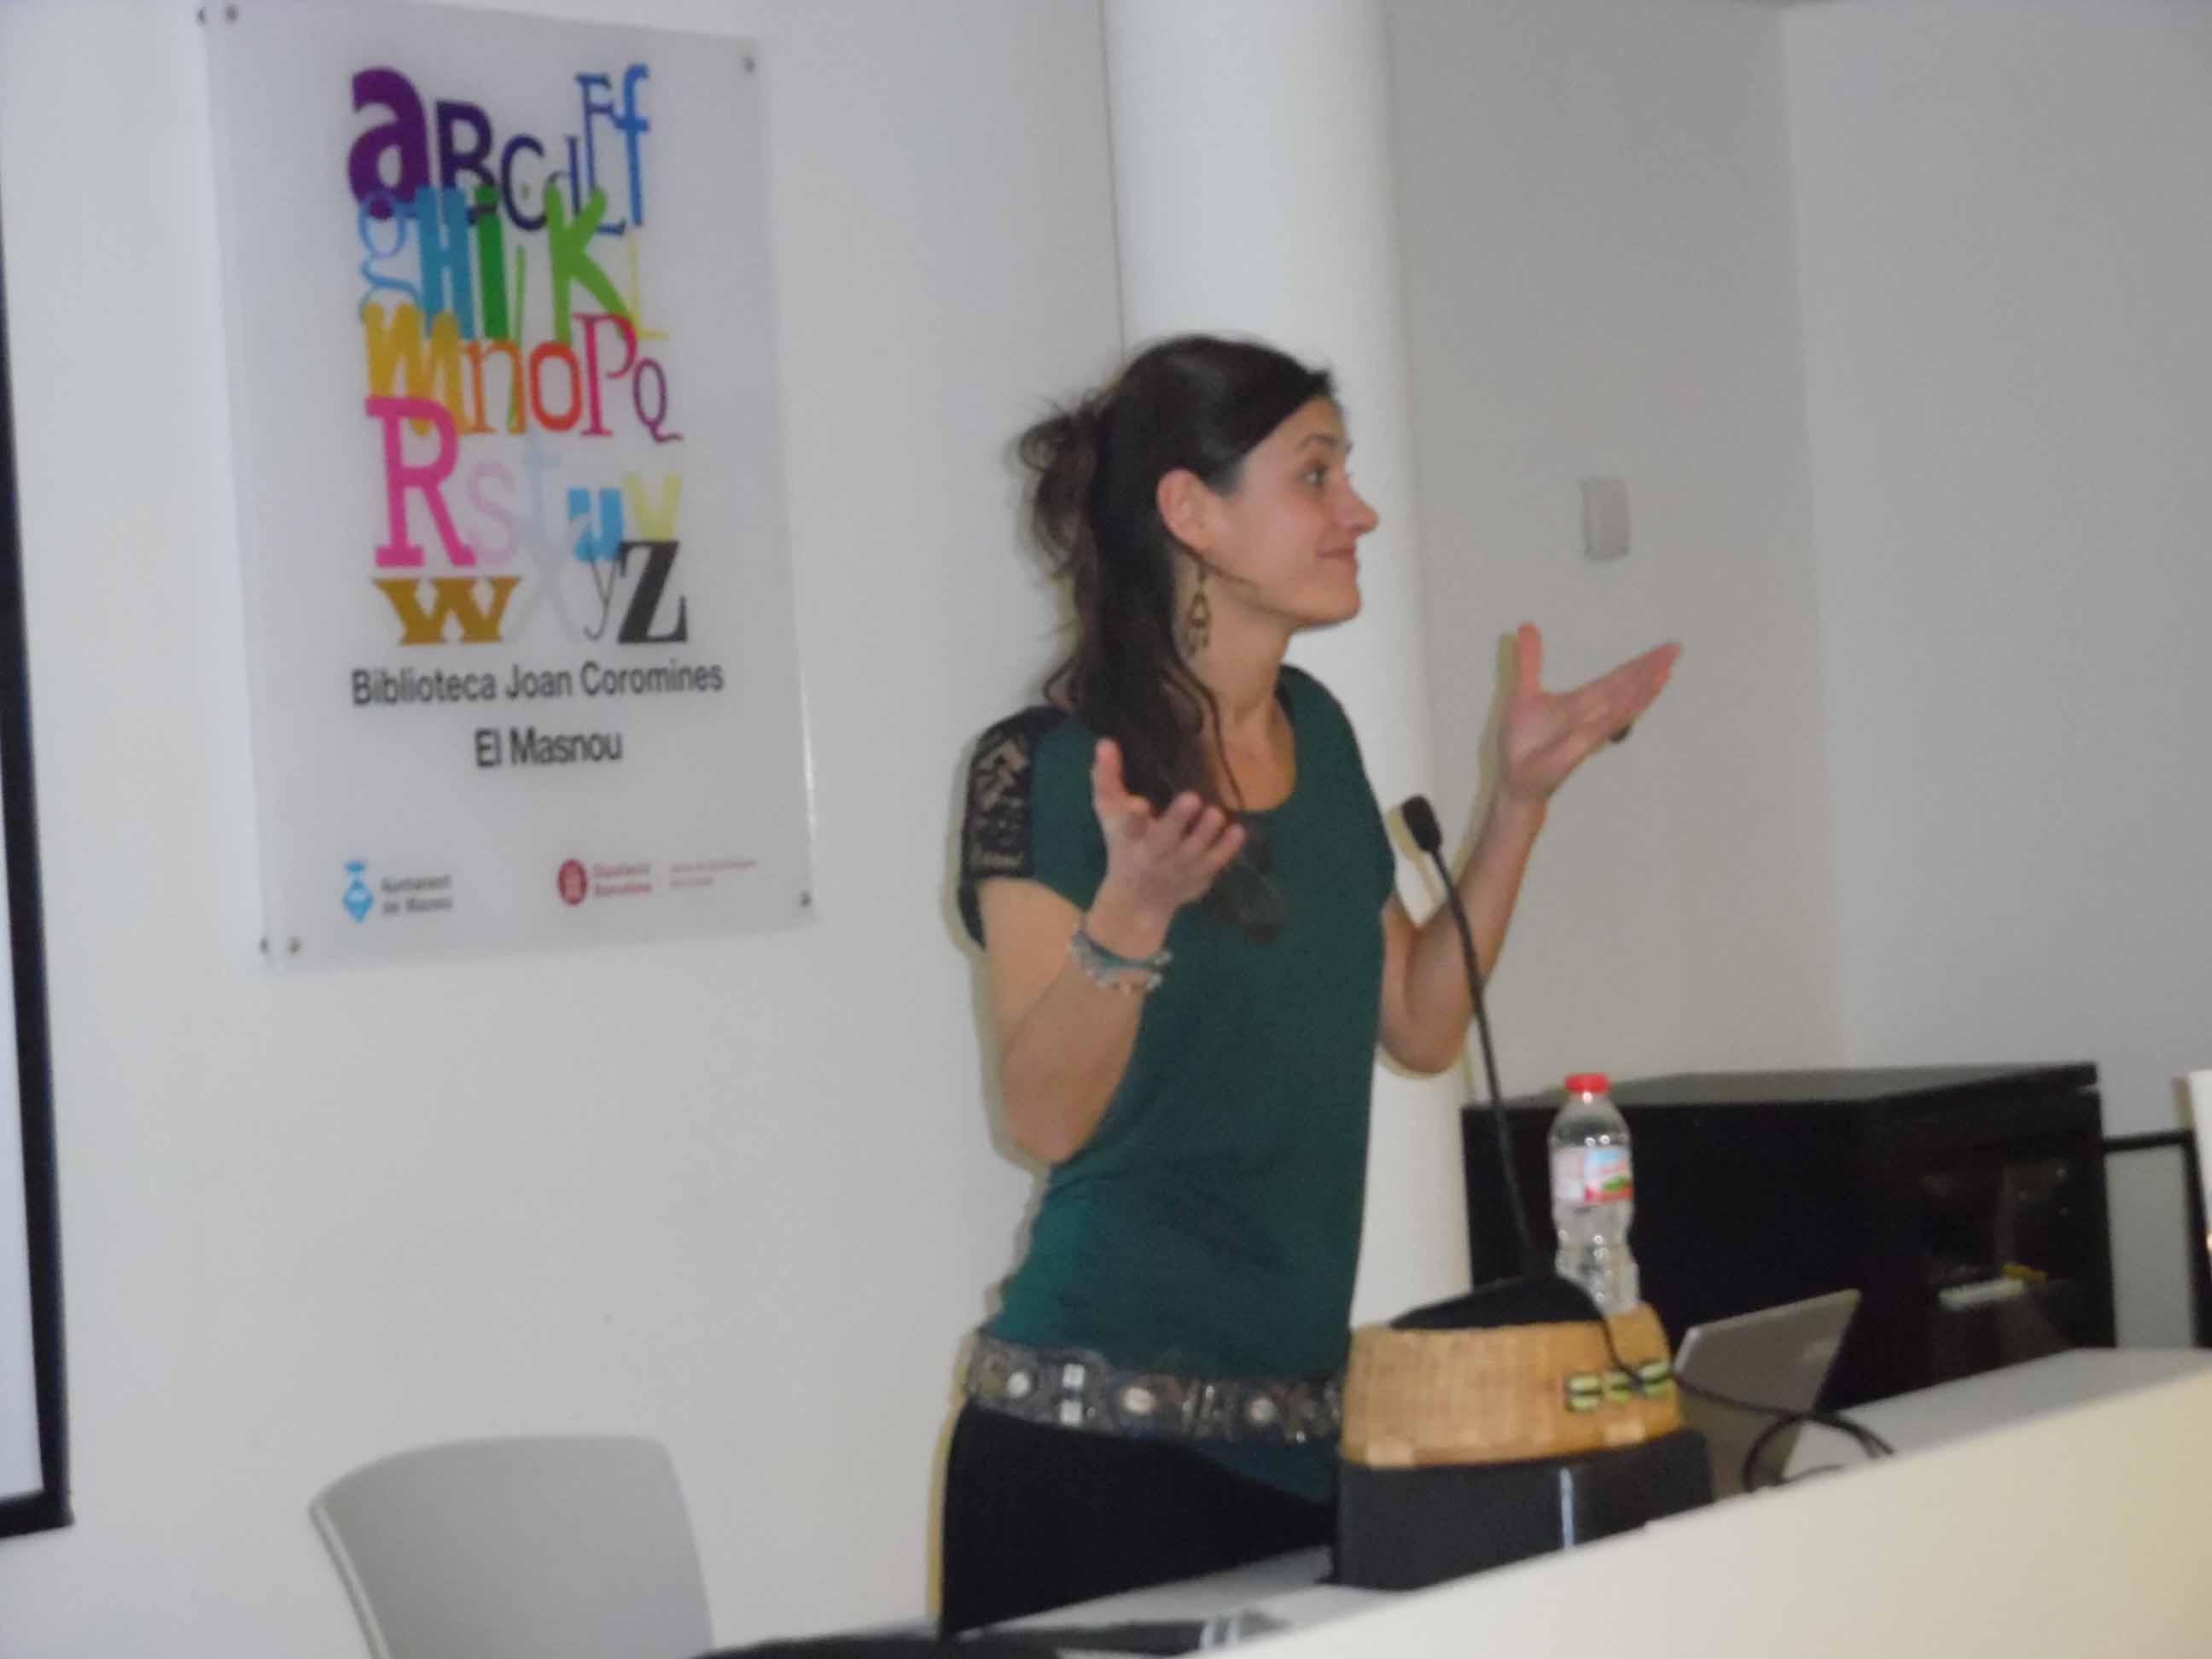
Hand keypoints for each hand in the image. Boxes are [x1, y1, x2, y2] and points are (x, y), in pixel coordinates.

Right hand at [1087, 738, 1245, 950]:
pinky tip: (1238, 831)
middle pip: (1162, 840)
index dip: (1132, 815)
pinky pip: (1214, 865)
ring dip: (1206, 834)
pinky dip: (1226, 850)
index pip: (1127, 826)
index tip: (1139, 803)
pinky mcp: (1197, 879)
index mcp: (1128, 837)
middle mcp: (1152, 855)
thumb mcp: (1109, 814)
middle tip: (1192, 799)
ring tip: (1217, 814)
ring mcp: (1177, 870)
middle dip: (1177, 821)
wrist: (1139, 899)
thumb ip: (1107, 778)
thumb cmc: (1124, 844)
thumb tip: (1106, 742)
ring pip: (1193, 852)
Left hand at [1497, 623, 1679, 804]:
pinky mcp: (1578, 747)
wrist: (1514, 779)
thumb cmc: (1524, 743)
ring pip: (1622, 706)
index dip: (1642, 662)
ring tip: (1666, 671)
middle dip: (1651, 669)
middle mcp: (1593, 715)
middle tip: (1677, 649)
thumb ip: (1530, 660)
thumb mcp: (1525, 691)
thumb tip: (1527, 624)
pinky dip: (1616, 714)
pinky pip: (1602, 727)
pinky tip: (1632, 701)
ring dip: (1643, 690)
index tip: (1668, 647)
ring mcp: (1589, 731)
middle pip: (1627, 687)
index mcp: (1584, 701)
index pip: (1619, 677)